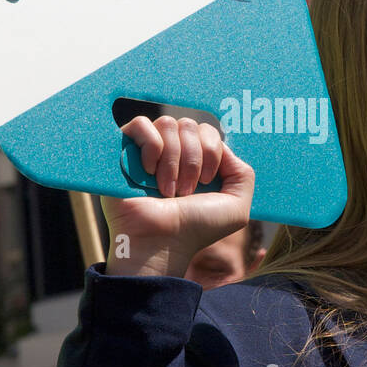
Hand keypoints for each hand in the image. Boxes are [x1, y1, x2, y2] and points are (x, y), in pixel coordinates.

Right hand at [100, 116, 254, 277]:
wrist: (161, 243)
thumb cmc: (196, 228)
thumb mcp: (236, 207)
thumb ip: (243, 174)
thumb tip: (224, 146)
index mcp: (196, 160)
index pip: (208, 130)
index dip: (211, 152)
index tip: (204, 182)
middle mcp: (172, 152)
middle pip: (189, 124)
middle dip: (192, 159)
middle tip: (185, 191)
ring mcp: (146, 150)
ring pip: (167, 123)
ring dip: (172, 160)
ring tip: (167, 190)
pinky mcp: (124, 150)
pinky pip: (141, 124)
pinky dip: (151, 147)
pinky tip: (148, 173)